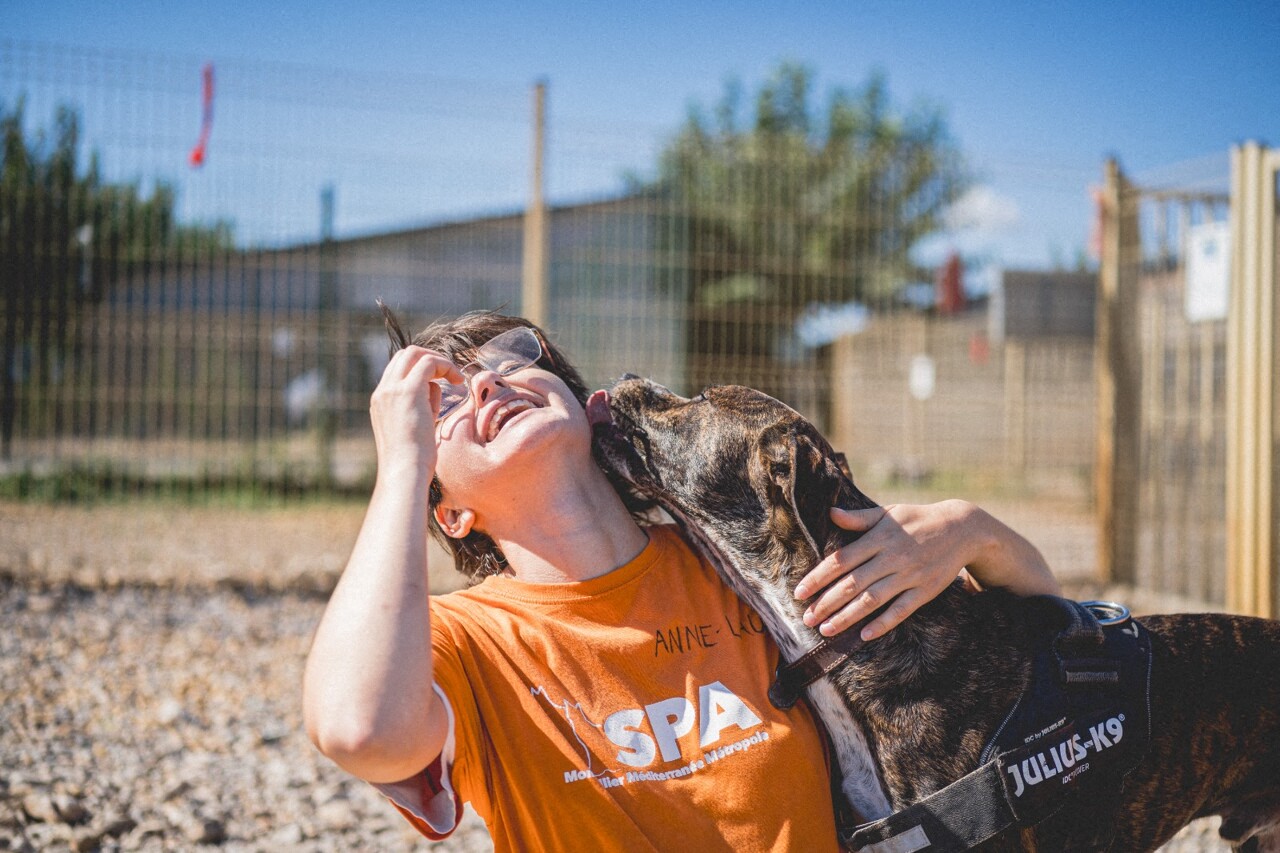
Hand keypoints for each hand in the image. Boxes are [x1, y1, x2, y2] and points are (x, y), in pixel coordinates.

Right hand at [369, 346, 462, 476]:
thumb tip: (435, 388)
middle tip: (451, 374)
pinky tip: (460, 381)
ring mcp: (392, 390)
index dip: (421, 369)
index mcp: (381, 401)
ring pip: (415, 353)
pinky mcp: (409, 391)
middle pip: (405, 355)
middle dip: (430, 359)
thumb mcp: (415, 427)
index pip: (398, 370)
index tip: (440, 382)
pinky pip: (430, 363)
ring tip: (457, 378)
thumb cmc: (413, 461)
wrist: (404, 474)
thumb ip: (422, 405)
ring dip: (439, 361)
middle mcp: (383, 392)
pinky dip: (446, 367)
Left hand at [792, 501, 985, 640]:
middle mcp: (891, 557)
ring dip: (847, 617)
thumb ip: (858, 518)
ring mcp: (909, 575)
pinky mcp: (926, 590)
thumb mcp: (888, 513)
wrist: (962, 528)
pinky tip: (865, 636)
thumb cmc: (918, 519)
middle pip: (852, 584)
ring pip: (873, 600)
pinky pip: (902, 610)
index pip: (841, 560)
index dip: (818, 577)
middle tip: (806, 619)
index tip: (799, 592)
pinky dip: (884, 623)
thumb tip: (831, 513)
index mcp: (878, 538)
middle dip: (826, 603)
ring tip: (826, 630)